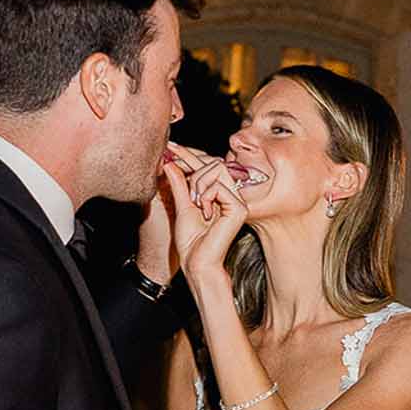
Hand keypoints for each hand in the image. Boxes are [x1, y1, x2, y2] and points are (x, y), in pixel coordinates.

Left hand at [162, 149, 249, 276]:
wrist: (197, 262)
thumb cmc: (191, 241)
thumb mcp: (182, 206)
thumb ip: (179, 184)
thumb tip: (170, 162)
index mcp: (220, 194)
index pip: (207, 166)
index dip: (189, 155)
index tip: (171, 147)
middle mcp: (231, 195)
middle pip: (215, 162)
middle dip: (195, 172)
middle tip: (189, 194)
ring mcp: (237, 201)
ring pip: (217, 168)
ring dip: (200, 184)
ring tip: (196, 203)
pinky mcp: (240, 208)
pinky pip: (220, 186)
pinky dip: (207, 196)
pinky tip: (206, 212)